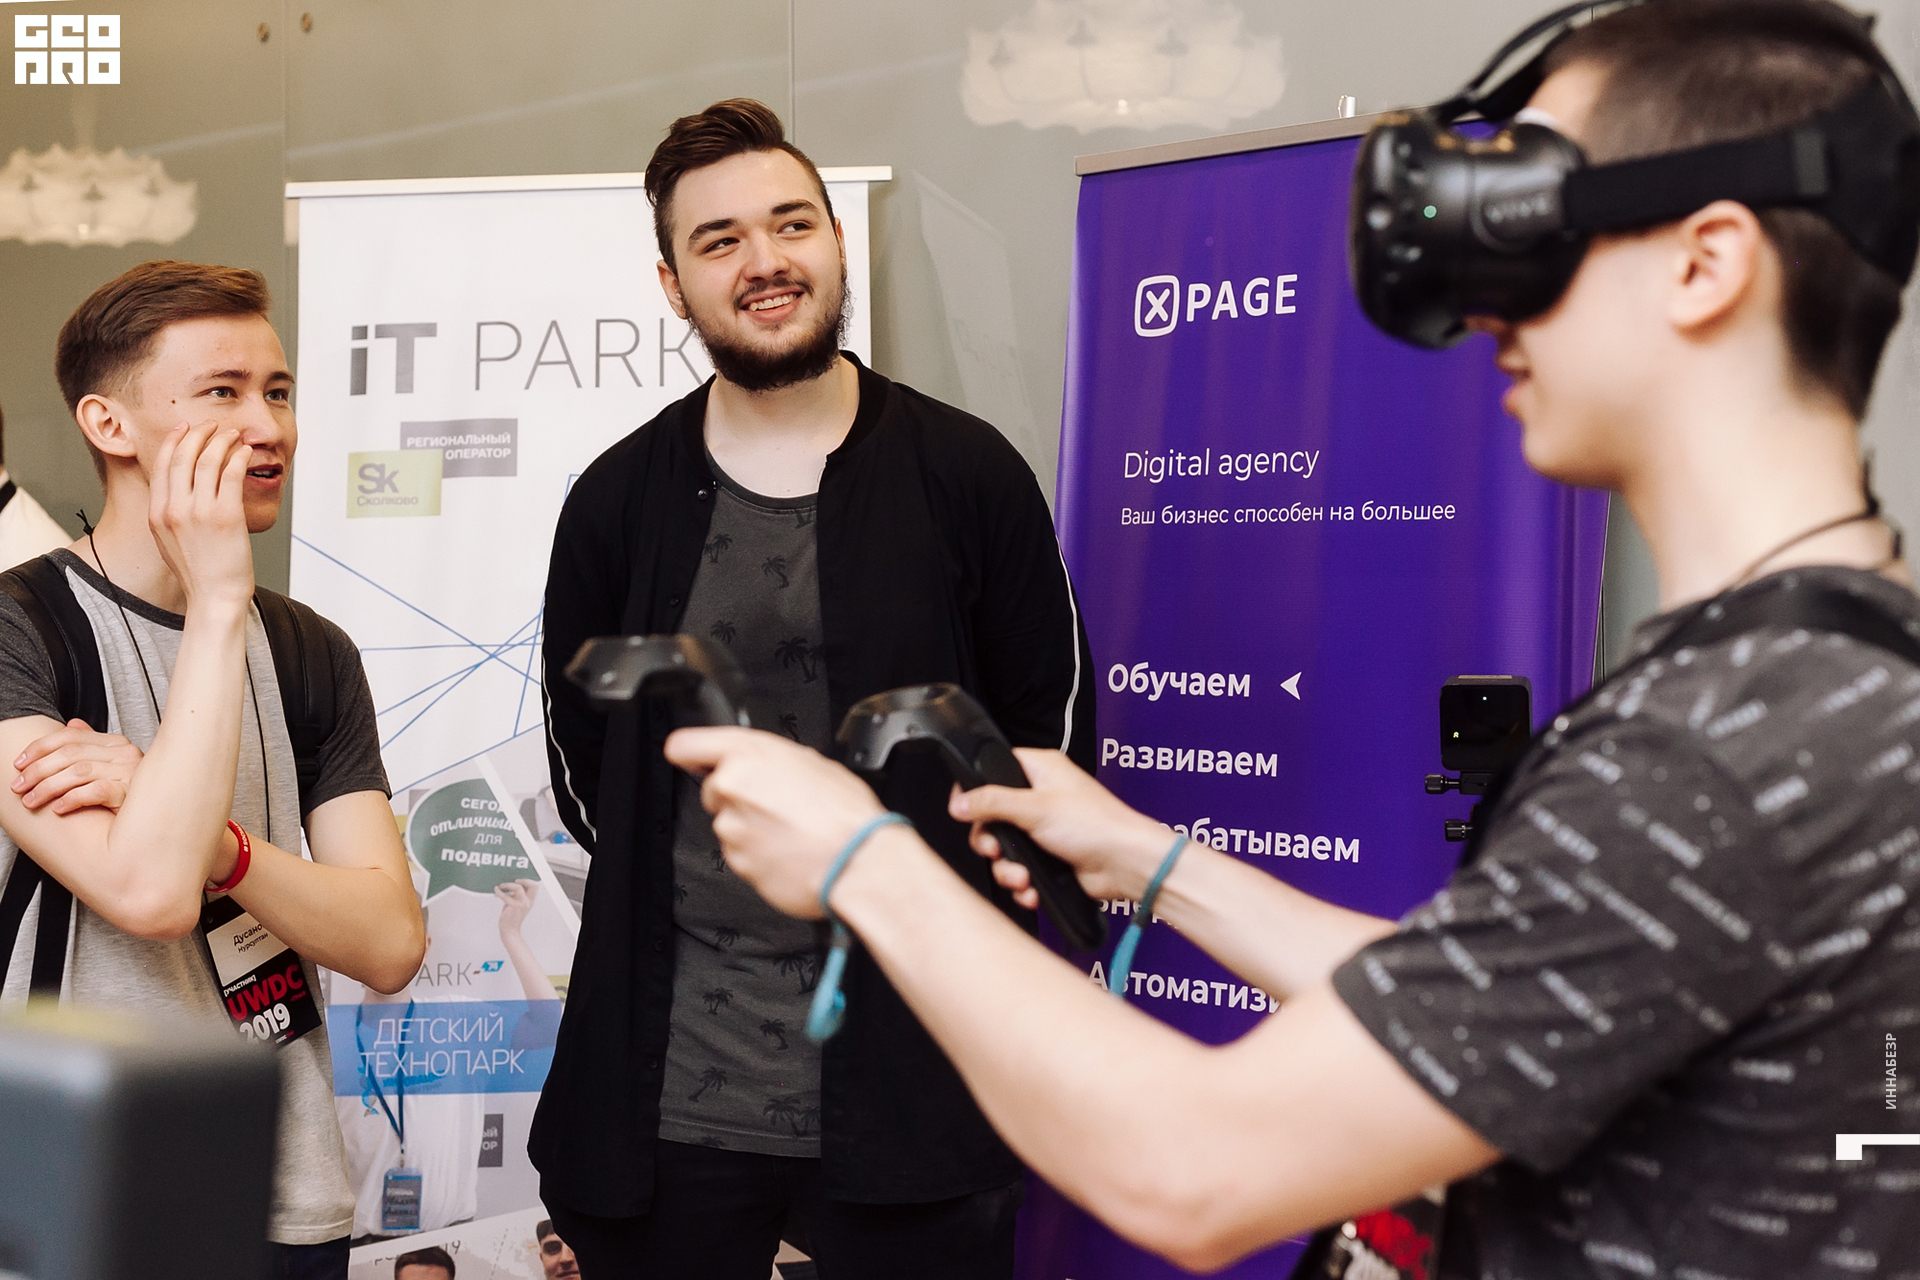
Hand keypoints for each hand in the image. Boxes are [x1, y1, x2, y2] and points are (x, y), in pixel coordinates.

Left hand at [12, 719, 142, 813]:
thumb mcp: (107, 766)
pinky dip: (72, 799)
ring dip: (47, 787)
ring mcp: (130, 772)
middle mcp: (124, 753)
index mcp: (116, 743)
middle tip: (18, 787)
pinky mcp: (132, 793)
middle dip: (37, 770)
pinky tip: (59, 808)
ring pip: (78, 772)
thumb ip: (90, 745)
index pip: (70, 736)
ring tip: (31, 800)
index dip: (39, 748)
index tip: (19, 764)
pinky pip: (96, 791)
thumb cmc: (127, 797)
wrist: (155, 821)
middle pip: (70, 754)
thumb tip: (73, 724)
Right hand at [148, 420, 254, 610]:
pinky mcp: (226, 516)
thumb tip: (179, 490)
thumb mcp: (169, 541)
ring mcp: (199, 512)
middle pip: (183, 457)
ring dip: (222, 442)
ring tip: (233, 435)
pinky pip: (231, 474)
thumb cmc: (199, 573)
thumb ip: (170, 513)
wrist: (214, 597)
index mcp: (157, 514)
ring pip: (208, 461)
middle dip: (198, 434)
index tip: (185, 428)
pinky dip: (239, 458)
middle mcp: (174, 509)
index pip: (161, 465)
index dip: (174, 441)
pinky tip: (245, 453)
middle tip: (211, 425)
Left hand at [494, 878, 538, 935]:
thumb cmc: (511, 917)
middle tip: (515, 881)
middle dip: (523, 880)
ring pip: (518, 887)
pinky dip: (499, 891)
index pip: (535, 886)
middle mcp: (528, 902)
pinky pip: (505, 895)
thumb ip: (517, 896)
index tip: (519, 881)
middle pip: (533, 885)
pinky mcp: (514, 906)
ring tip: (502, 886)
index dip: (528, 881)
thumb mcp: (517, 904)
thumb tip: (510, 885)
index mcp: (530, 901)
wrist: (509, 930)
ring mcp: (522, 904)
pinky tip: (496, 889)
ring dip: (508, 884)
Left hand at [664, 727, 885, 918]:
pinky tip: (790, 852)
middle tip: (778, 805)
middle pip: (715, 790)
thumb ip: (777, 762)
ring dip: (752, 830)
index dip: (689, 752)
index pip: (688, 745)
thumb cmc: (846, 814)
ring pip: (730, 825)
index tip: (691, 758)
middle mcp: (733, 787)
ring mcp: (732, 829)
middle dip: (739, 797)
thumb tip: (768, 769)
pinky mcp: (737, 864)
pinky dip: (760, 856)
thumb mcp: (816, 764)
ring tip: (793, 833)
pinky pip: (742, 856)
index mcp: (750, 754)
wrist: (858, 863)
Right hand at [949, 749, 1174, 908]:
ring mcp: (1045, 829)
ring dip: (1008, 869)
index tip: (965, 810)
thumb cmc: (1098, 825)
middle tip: (996, 850)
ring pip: (1005, 849)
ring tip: (1021, 877)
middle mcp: (1042, 797)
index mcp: (1040, 771)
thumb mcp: (1035, 808)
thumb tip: (959, 801)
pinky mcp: (1050, 857)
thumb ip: (991, 802)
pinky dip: (1023, 884)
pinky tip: (1032, 889)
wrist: (1127, 865)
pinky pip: (1022, 869)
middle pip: (993, 816)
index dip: (975, 790)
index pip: (994, 770)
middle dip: (992, 842)